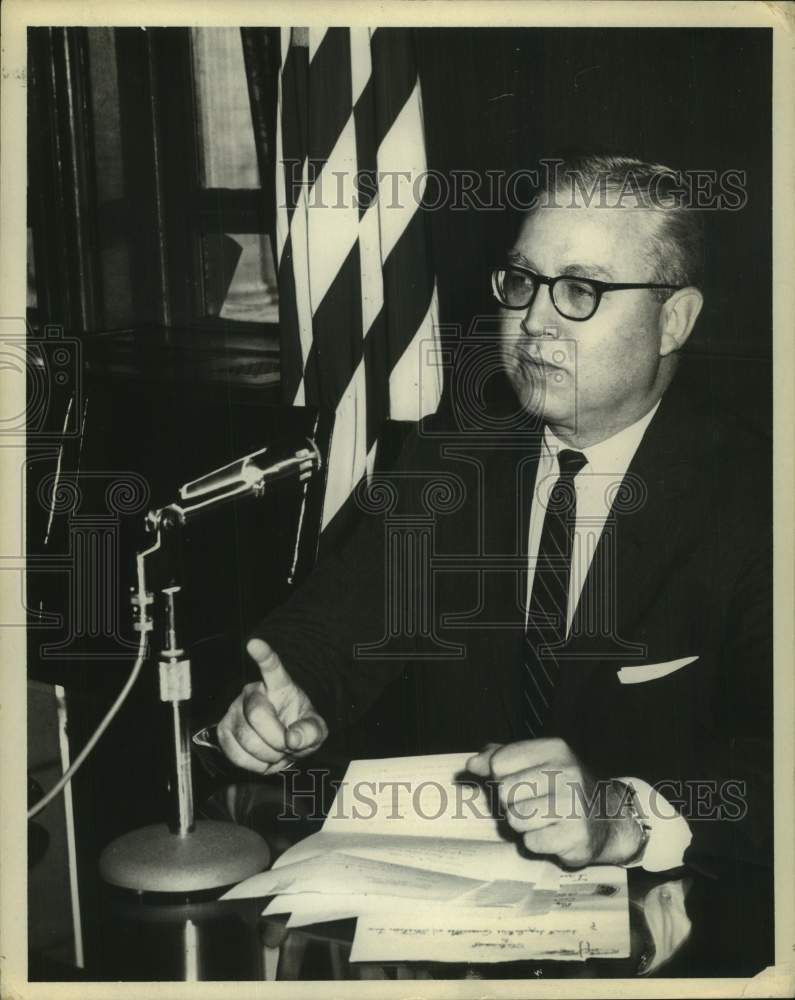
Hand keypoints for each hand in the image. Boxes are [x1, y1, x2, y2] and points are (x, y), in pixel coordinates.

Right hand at [217, 638, 327, 773]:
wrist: (281, 742)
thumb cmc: (297, 728)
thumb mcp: (315, 729)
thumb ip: (310, 732)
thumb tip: (294, 738)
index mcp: (278, 685)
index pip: (271, 667)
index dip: (263, 655)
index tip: (254, 643)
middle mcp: (252, 692)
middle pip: (257, 715)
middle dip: (277, 739)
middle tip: (288, 745)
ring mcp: (234, 711)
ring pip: (246, 739)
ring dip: (268, 755)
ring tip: (277, 751)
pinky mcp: (223, 731)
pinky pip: (236, 755)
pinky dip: (255, 765)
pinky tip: (263, 758)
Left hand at [467, 738, 643, 867]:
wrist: (607, 819)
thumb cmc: (559, 787)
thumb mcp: (534, 762)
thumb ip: (499, 757)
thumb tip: (472, 764)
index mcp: (554, 749)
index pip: (499, 763)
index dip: (500, 776)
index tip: (519, 781)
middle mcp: (567, 772)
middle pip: (505, 791)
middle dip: (512, 802)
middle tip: (533, 803)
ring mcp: (574, 804)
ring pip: (515, 818)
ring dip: (523, 823)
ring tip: (543, 818)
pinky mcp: (576, 836)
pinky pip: (531, 842)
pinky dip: (537, 842)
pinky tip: (554, 834)